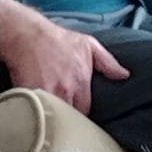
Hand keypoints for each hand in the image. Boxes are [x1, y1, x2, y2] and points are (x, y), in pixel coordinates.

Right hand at [0, 4, 129, 114]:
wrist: (27, 34)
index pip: (85, 110)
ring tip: (49, 117)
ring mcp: (48, 93)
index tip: (75, 110)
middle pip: (69, 116)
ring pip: (53, 116)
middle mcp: (66, 89)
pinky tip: (36, 112)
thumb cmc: (57, 38)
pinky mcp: (31, 94)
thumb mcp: (88, 45)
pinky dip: (37, 113)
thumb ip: (108, 62)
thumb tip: (124, 75)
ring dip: (52, 117)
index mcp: (81, 80)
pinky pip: (37, 111)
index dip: (79, 112)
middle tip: (62, 117)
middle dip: (66, 117)